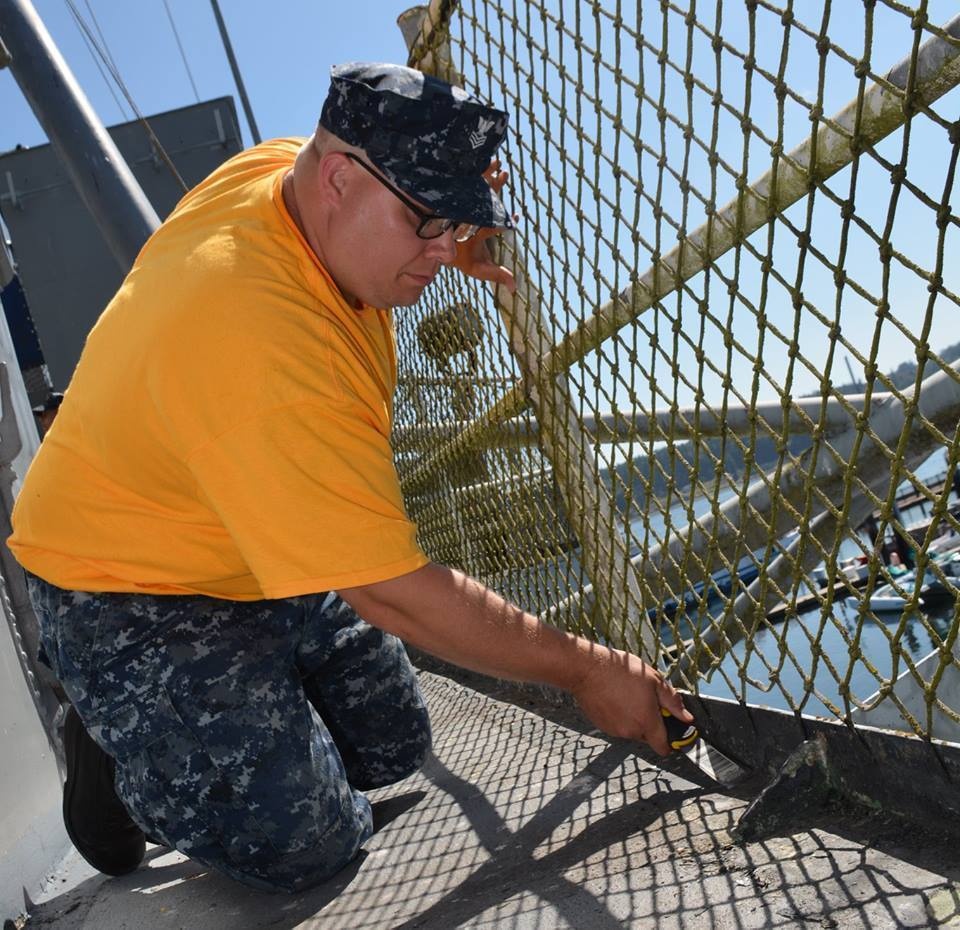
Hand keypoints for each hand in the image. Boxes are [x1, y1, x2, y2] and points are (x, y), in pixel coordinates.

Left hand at [449, 159, 516, 293]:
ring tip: (498, 165)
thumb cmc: (461, 256)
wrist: (436, 244)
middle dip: (494, 188)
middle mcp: (466, 216)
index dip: (503, 223)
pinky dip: (479, 171)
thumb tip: (515, 287)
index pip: (490, 227)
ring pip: (475, 189)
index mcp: (473, 233)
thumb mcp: (478, 267)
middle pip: (481, 201)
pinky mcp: (457, 197)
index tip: (516, 218)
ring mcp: (461, 206)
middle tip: (504, 175)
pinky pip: (467, 182)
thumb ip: (496, 274)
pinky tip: (488, 160)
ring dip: (488, 176)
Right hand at [571, 647, 692, 755]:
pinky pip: (617, 725)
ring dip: (634, 718)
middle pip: (648, 736)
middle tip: (646, 700)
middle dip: (651, 722)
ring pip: (632, 730)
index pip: (664, 747)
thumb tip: (687, 717)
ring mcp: (614, 730)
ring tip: (628, 695)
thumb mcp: (654, 680)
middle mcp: (630, 731)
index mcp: (647, 721)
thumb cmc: (619, 671)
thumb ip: (673, 702)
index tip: (673, 733)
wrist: (587, 669)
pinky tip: (616, 698)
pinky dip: (620, 716)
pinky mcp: (602, 725)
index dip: (672, 743)